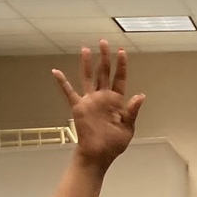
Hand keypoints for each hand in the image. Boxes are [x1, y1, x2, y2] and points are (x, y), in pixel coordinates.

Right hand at [52, 40, 144, 170]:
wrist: (99, 154)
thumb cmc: (114, 143)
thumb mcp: (128, 127)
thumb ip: (132, 111)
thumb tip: (140, 96)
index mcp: (117, 101)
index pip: (120, 78)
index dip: (121, 65)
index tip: (121, 51)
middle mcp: (103, 97)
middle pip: (104, 73)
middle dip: (104, 58)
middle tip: (104, 42)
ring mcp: (90, 100)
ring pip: (88, 77)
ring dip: (86, 64)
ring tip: (85, 49)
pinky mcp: (79, 107)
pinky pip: (69, 92)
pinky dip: (62, 83)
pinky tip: (55, 72)